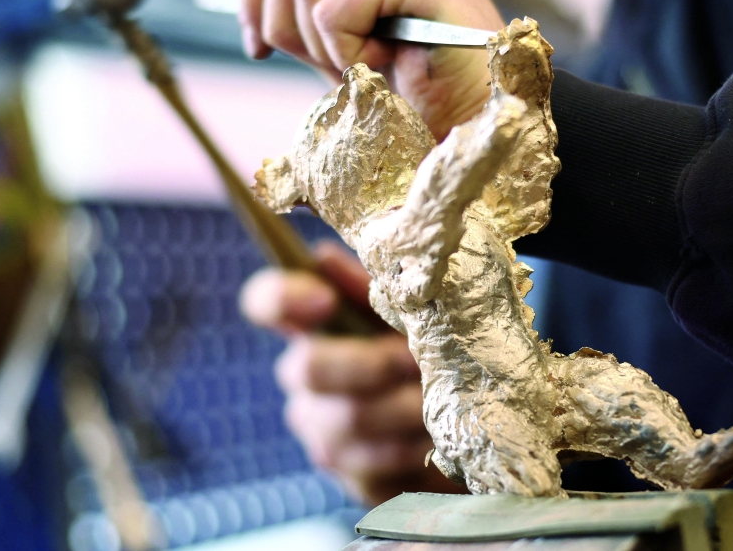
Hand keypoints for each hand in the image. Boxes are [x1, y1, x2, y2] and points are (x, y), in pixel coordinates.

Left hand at [238, 0, 504, 140]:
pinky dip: (344, 52)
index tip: (255, 48)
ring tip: (370, 68)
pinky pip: (334, 10)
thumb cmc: (429, 104)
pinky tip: (385, 67)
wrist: (483, 130)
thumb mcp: (358, 57)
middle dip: (286, 25)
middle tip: (329, 71)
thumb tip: (259, 14)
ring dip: (323, 43)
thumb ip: (319, 26)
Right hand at [239, 241, 466, 503]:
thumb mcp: (408, 315)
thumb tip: (323, 257)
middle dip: (368, 364)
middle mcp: (305, 378)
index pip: (266, 301)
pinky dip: (411, 445)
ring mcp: (322, 430)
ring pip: (346, 420)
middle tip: (414, 361)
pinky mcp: (352, 476)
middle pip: (305, 368)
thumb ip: (372, 288)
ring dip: (402, 407)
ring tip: (438, 397)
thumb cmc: (428, 355)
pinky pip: (372, 463)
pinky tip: (432, 435)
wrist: (465, 430)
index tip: (324, 302)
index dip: (283, 298)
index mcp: (315, 325)